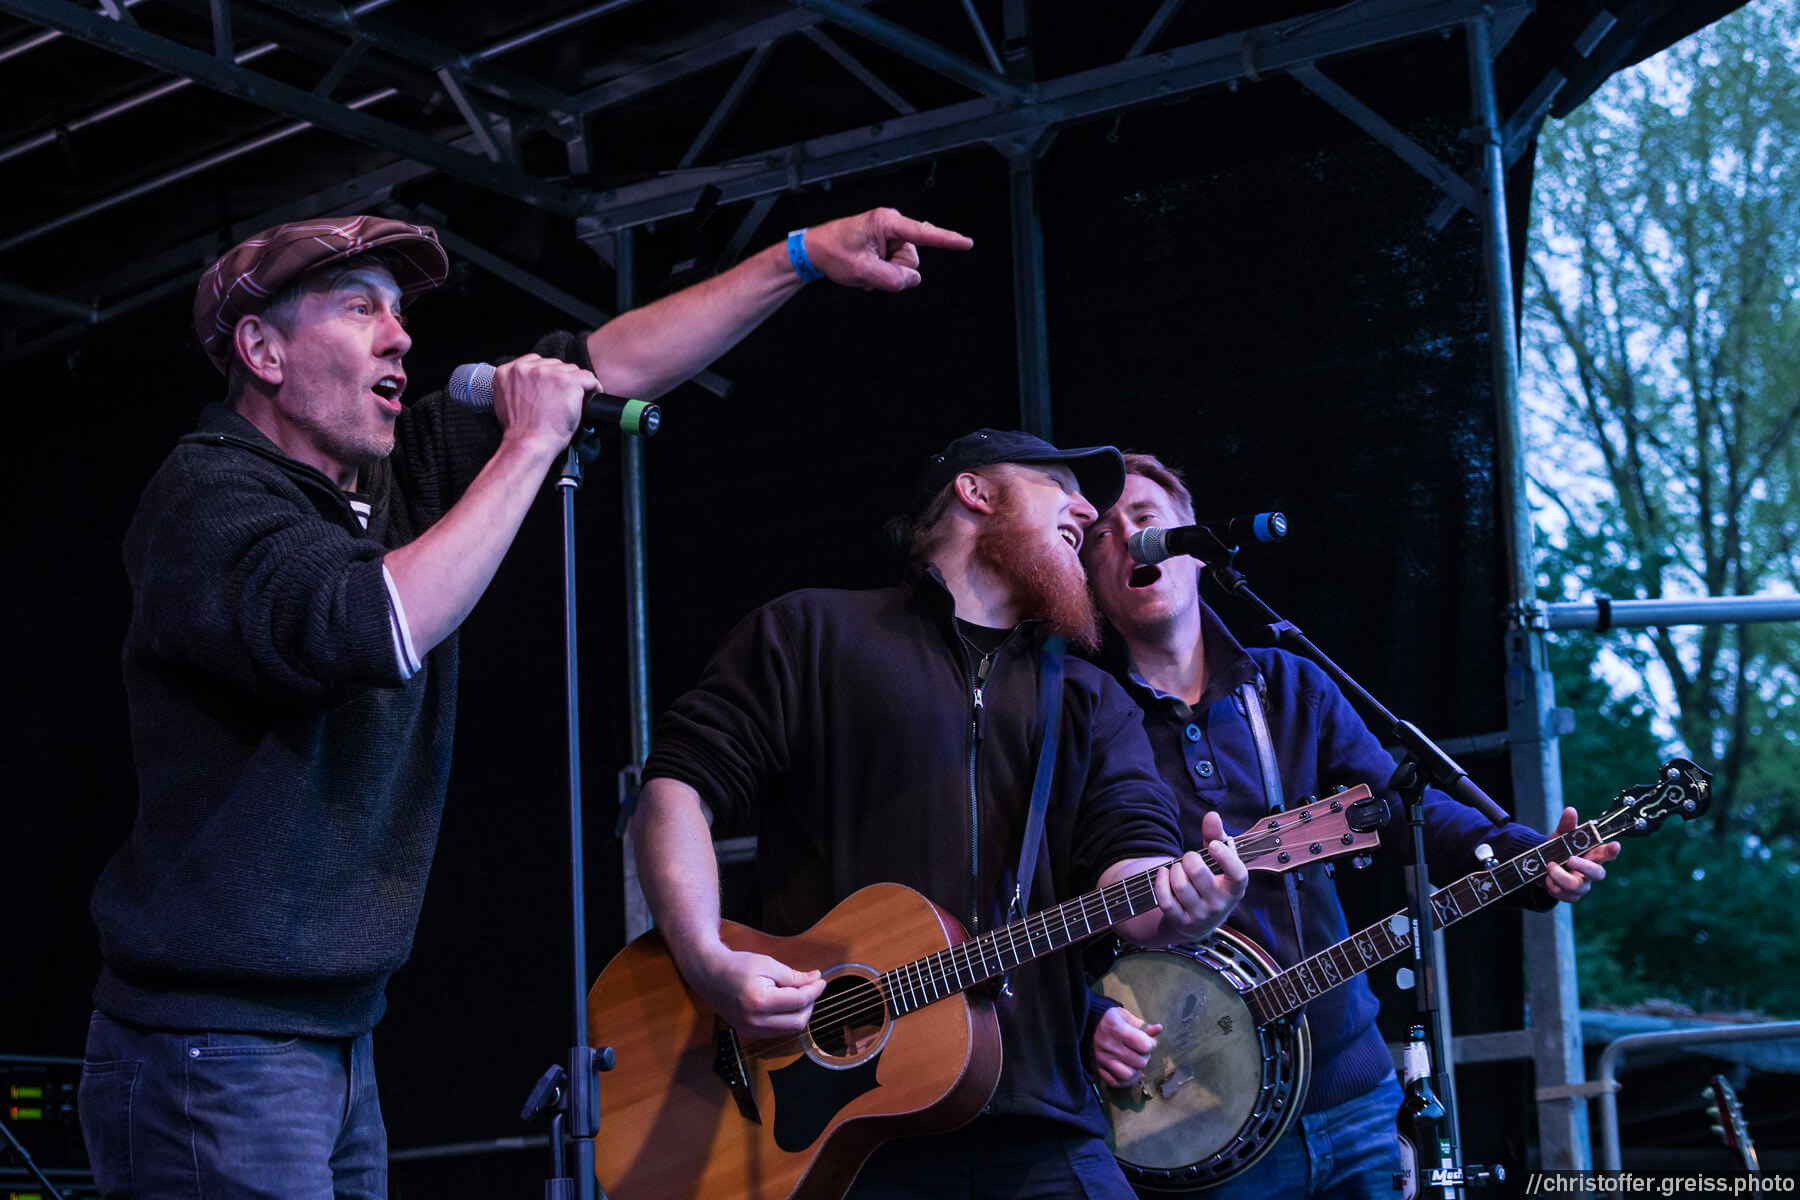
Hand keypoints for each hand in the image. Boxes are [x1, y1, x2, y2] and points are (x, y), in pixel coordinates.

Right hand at [489, 353, 591, 454]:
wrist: (528, 443)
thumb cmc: (519, 431)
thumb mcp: (505, 402)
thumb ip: (515, 387)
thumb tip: (527, 387)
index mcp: (508, 371)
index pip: (535, 362)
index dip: (547, 375)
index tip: (552, 387)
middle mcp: (527, 368)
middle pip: (555, 364)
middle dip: (560, 379)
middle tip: (562, 398)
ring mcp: (548, 372)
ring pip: (571, 370)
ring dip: (575, 384)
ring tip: (573, 401)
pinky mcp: (568, 381)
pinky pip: (588, 377)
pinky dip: (593, 387)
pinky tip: (591, 396)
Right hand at [678, 941, 826, 1039]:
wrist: (709, 974)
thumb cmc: (737, 965)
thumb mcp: (767, 964)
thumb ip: (793, 976)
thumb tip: (815, 980)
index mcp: (759, 1001)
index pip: (799, 1001)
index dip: (814, 990)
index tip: (820, 980)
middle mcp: (755, 1021)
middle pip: (798, 1022)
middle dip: (810, 1004)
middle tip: (810, 987)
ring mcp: (750, 1030)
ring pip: (789, 1030)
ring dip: (800, 1013)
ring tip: (798, 994)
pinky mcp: (748, 1033)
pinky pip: (777, 1032)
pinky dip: (787, 1019)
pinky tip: (785, 1004)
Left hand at [801, 208, 973, 290]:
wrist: (814, 250)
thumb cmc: (833, 254)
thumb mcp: (862, 272)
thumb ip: (892, 279)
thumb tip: (913, 279)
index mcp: (886, 223)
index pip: (924, 234)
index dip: (947, 240)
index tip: (967, 243)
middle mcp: (892, 225)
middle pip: (912, 258)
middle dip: (894, 271)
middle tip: (867, 270)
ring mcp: (890, 234)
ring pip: (905, 265)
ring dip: (886, 273)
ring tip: (864, 268)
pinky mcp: (887, 243)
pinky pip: (896, 265)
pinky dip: (882, 271)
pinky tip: (865, 269)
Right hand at [1092, 1004, 1162, 1088]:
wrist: (1088, 1024)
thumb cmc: (1111, 1020)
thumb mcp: (1127, 1017)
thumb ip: (1143, 1026)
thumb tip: (1158, 1029)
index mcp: (1117, 1029)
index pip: (1144, 1046)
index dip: (1151, 1044)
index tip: (1148, 1041)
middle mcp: (1109, 1045)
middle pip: (1139, 1062)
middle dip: (1145, 1057)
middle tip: (1141, 1051)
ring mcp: (1102, 1059)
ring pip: (1128, 1075)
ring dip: (1136, 1070)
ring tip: (1136, 1063)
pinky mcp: (1098, 1068)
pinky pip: (1116, 1083)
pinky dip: (1127, 1081)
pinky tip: (1132, 1073)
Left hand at [1152, 811, 1247, 941]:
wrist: (1199, 919)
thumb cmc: (1210, 880)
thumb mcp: (1217, 860)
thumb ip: (1215, 836)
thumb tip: (1212, 815)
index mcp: (1234, 889)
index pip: (1238, 874)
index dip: (1226, 857)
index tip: (1213, 845)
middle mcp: (1220, 905)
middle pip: (1198, 873)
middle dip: (1189, 858)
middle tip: (1190, 857)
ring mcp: (1200, 916)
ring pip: (1180, 886)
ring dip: (1174, 870)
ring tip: (1178, 868)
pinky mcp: (1181, 922)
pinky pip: (1165, 900)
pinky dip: (1161, 882)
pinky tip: (1163, 874)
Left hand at [1542, 806, 1619, 901]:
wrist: (1543, 867)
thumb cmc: (1559, 849)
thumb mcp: (1561, 835)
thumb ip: (1567, 824)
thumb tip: (1570, 810)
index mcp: (1592, 854)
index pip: (1607, 853)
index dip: (1612, 851)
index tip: (1615, 845)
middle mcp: (1590, 871)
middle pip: (1598, 874)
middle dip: (1583, 866)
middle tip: (1569, 859)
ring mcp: (1582, 885)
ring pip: (1577, 886)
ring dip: (1559, 876)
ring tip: (1549, 866)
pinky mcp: (1572, 895)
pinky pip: (1564, 895)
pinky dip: (1552, 886)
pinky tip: (1546, 879)